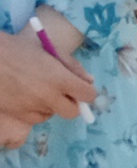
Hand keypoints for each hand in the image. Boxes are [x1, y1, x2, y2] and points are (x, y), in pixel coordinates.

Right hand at [0, 25, 99, 145]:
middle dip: (71, 103)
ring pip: (52, 114)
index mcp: (59, 78)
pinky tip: (27, 97)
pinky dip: (35, 111)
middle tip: (61, 92)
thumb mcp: (49, 50)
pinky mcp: (17, 115)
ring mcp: (31, 107)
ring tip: (37, 90)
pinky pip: (35, 118)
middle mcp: (48, 96)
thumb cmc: (17, 49)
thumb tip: (89, 81)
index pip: (88, 95)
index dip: (86, 92)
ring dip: (51, 106)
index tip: (80, 87)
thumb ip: (72, 66)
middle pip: (72, 112)